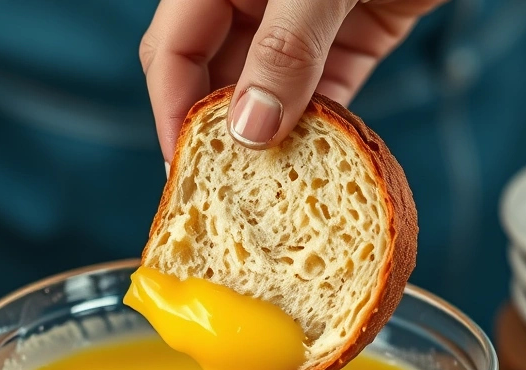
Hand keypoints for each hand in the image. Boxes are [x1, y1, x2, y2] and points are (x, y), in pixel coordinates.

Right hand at [140, 0, 446, 161]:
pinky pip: (323, 93)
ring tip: (272, 189)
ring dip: (271, 138)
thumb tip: (249, 129)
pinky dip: (320, 126)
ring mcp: (303, 22)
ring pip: (268, 93)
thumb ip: (285, 49)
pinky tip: (321, 158)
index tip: (186, 170)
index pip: (173, 49)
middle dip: (218, 133)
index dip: (173, 110)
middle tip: (226, 194)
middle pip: (213, 77)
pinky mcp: (352, 37)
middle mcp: (254, 2)